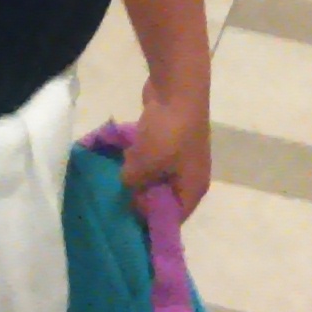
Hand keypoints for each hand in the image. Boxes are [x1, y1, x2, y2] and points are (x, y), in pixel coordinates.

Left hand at [120, 81, 211, 220]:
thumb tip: (128, 186)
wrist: (178, 89)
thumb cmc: (168, 134)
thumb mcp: (144, 167)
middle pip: (165, 198)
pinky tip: (124, 157)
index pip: (173, 219)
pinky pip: (154, 158)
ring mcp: (182, 156)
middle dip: (142, 198)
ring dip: (140, 176)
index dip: (151, 223)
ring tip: (118, 178)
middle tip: (118, 200)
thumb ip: (133, 186)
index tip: (127, 222)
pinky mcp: (171, 140)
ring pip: (158, 176)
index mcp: (193, 188)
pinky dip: (141, 159)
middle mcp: (192, 176)